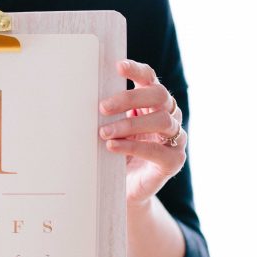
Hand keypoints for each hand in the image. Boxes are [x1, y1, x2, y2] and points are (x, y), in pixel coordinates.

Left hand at [98, 59, 186, 208]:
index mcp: (153, 103)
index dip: (136, 70)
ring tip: (103, 133)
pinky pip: (158, 150)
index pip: (150, 79)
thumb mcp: (110, 129)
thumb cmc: (116, 154)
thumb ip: (106, 114)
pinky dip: (133, 147)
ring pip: (161, 121)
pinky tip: (113, 147)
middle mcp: (169, 116)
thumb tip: (81, 96)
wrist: (124, 190)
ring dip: (129, 125)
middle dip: (130, 98)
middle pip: (159, 95)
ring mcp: (175, 139)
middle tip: (102, 107)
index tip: (118, 67)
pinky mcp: (173, 161)